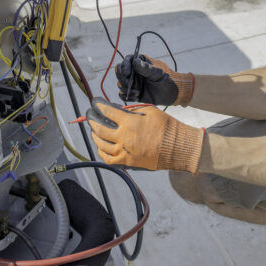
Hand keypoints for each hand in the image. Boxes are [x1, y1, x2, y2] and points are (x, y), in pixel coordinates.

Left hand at [89, 103, 204, 173]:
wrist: (176, 146)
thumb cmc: (165, 126)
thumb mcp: (149, 111)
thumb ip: (132, 111)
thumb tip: (118, 111)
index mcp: (129, 122)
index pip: (107, 111)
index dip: (98, 105)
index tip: (94, 103)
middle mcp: (124, 137)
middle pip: (100, 128)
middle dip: (92, 120)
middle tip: (89, 116)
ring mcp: (124, 151)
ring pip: (101, 144)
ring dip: (95, 136)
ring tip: (94, 131)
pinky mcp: (127, 162)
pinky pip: (109, 159)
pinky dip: (102, 153)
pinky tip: (101, 147)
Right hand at [116, 54, 193, 105]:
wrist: (171, 93)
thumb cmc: (166, 79)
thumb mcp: (157, 73)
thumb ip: (146, 68)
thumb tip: (134, 62)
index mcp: (140, 62)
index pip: (127, 61)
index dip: (124, 66)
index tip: (127, 74)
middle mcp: (134, 72)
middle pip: (120, 72)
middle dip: (123, 79)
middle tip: (129, 85)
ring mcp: (132, 82)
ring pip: (120, 84)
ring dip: (126, 89)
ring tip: (137, 92)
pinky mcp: (132, 93)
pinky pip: (123, 94)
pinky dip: (126, 96)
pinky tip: (136, 97)